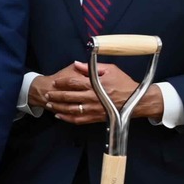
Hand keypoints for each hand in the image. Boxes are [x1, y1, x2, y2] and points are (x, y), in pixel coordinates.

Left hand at [37, 62, 160, 124]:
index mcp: (95, 85)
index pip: (73, 82)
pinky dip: (67, 118)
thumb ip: (92, 67)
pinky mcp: (95, 118)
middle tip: (47, 93)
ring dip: (59, 106)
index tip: (55, 82)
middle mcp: (92, 97)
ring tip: (50, 103)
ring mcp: (93, 109)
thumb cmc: (124, 83)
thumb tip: (76, 63)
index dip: (62, 82)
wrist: (136, 101)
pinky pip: (78, 119)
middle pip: (69, 96)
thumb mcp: (110, 69)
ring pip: (71, 109)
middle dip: (56, 95)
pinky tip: (60, 115)